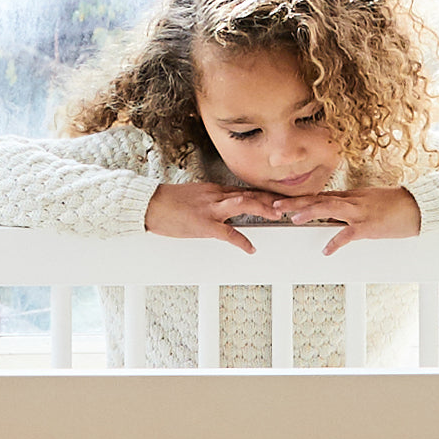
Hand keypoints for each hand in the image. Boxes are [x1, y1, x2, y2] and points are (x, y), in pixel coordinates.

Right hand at [144, 183, 277, 253]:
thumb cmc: (167, 203)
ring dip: (263, 208)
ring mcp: (211, 209)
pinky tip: (251, 248)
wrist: (149, 204)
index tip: (279, 198)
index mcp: (214, 190)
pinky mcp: (204, 225)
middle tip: (289, 204)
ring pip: (244, 204)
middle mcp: (216, 196)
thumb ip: (210, 200)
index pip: (245, 190)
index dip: (264, 194)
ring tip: (278, 215)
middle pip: (250, 194)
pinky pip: (227, 233)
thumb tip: (224, 206)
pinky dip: (242, 241)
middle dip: (271, 199)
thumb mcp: (193, 197)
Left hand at [270, 187, 420, 254]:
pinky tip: (326, 251)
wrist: (418, 206)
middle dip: (296, 202)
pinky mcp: (369, 226)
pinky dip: (336, 242)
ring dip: (310, 212)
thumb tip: (337, 213)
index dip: (300, 198)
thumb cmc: (396, 205)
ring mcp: (360, 212)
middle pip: (319, 198)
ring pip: (329, 208)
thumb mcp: (371, 202)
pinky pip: (349, 234)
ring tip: (293, 218)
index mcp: (351, 196)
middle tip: (276, 206)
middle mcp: (352, 201)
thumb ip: (353, 206)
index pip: (321, 195)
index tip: (282, 201)